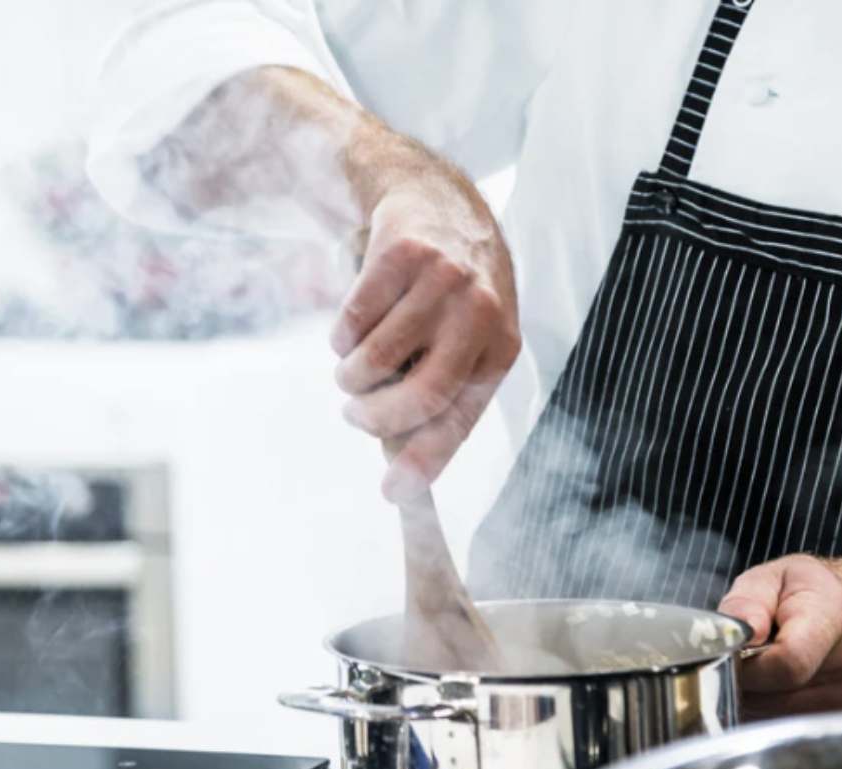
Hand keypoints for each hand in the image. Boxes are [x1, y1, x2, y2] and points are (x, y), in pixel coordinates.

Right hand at [330, 176, 519, 503]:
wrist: (438, 203)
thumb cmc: (452, 293)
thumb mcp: (469, 341)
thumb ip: (443, 398)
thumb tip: (404, 471)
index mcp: (501, 347)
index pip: (461, 418)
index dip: (426, 461)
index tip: (393, 492)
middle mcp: (480, 312)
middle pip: (422, 395)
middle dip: (376, 419)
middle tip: (354, 417)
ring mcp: (442, 280)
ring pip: (376, 359)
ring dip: (351, 377)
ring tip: (353, 370)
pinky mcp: (401, 252)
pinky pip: (352, 320)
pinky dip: (340, 337)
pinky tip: (352, 328)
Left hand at [718, 555, 841, 719]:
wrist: (841, 608)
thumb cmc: (799, 591)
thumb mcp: (768, 577)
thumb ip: (749, 601)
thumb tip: (742, 631)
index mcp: (830, 619)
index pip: (789, 662)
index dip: (748, 663)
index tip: (730, 650)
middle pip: (776, 694)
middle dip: (742, 678)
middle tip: (735, 655)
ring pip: (775, 714)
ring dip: (750, 695)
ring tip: (754, 664)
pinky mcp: (839, 714)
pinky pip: (784, 723)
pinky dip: (763, 708)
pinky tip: (765, 682)